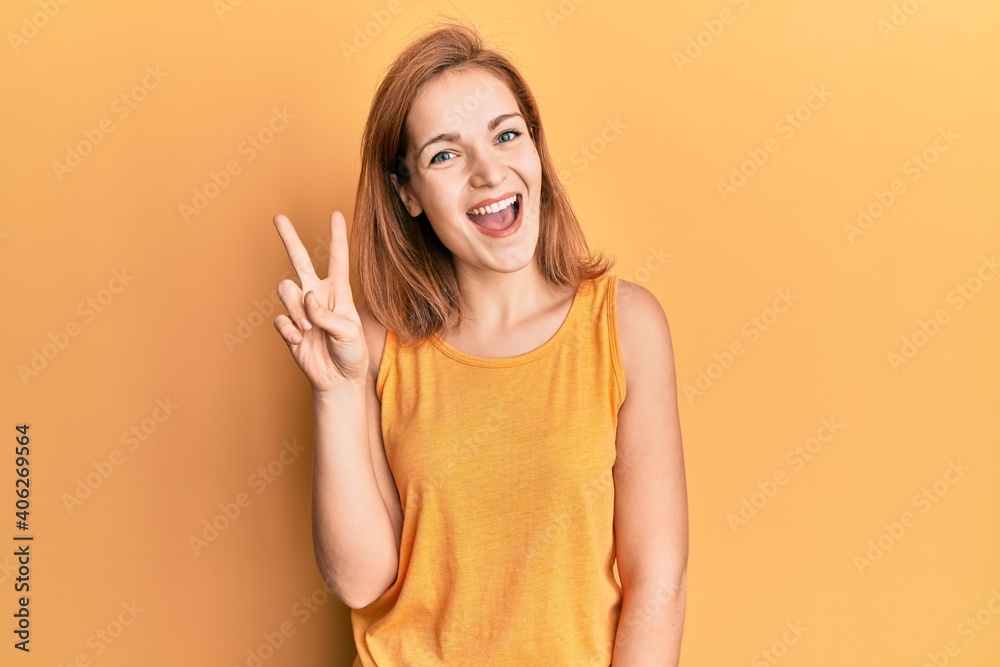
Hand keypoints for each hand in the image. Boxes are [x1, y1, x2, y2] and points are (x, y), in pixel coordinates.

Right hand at [272, 211, 368, 391]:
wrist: (338, 380)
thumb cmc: (352, 353)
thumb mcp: (349, 332)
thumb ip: (328, 314)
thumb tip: (307, 297)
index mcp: (338, 291)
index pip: (337, 258)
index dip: (337, 236)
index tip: (335, 213)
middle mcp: (317, 295)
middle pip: (300, 260)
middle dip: (289, 238)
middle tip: (278, 217)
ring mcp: (301, 310)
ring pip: (286, 290)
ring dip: (296, 309)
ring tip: (309, 329)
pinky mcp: (289, 327)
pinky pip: (280, 319)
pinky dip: (290, 330)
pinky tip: (300, 340)